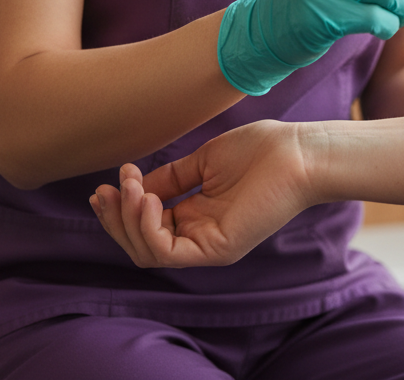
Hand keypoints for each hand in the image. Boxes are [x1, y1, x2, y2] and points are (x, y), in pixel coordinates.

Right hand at [89, 120, 308, 268]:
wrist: (296, 152)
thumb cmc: (260, 150)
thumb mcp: (203, 162)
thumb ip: (169, 178)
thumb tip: (132, 186)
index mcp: (196, 216)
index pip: (146, 224)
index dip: (124, 204)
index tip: (116, 176)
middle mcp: (198, 235)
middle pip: (140, 242)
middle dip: (116, 217)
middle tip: (107, 189)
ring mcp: (207, 245)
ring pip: (147, 251)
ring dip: (128, 219)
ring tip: (131, 188)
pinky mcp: (216, 249)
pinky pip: (167, 252)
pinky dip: (147, 228)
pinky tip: (147, 199)